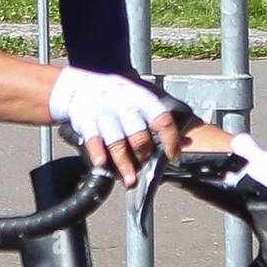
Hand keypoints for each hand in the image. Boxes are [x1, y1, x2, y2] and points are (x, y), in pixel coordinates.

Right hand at [48, 67, 181, 186]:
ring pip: (117, 144)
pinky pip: (93, 141)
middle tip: (146, 165)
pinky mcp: (86, 123)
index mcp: (142, 98)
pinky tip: (102, 164)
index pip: (162, 120)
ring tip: (130, 180)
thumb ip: (162, 116)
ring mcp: (104, 115)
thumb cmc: (116, 93)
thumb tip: (186, 139)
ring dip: (125, 165)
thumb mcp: (141, 95)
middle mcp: (124, 106)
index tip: (174, 156)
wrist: (80, 86)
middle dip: (145, 156)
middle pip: (139, 137)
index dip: (170, 141)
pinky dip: (98, 154)